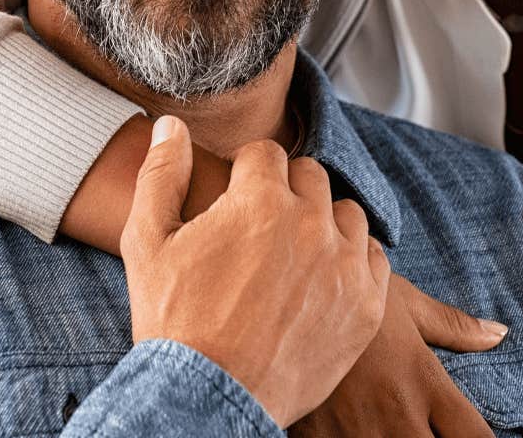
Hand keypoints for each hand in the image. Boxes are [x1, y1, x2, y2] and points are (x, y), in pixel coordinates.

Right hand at [123, 117, 390, 426]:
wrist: (208, 398)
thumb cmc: (173, 321)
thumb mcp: (147, 241)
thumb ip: (160, 174)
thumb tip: (170, 125)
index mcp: (260, 200)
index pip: (265, 153)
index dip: (244, 173)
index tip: (235, 198)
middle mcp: (310, 224)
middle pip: (310, 177)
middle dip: (285, 192)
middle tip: (261, 228)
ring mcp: (344, 266)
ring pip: (347, 214)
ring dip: (323, 223)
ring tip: (293, 253)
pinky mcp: (367, 306)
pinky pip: (375, 259)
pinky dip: (353, 261)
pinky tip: (323, 279)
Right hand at [291, 276, 505, 436]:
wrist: (280, 297)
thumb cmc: (348, 297)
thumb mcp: (404, 304)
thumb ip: (453, 326)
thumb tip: (500, 334)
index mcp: (424, 382)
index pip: (476, 437)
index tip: (471, 436)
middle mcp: (398, 415)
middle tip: (426, 428)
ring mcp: (360, 434)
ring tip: (391, 431)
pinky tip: (358, 434)